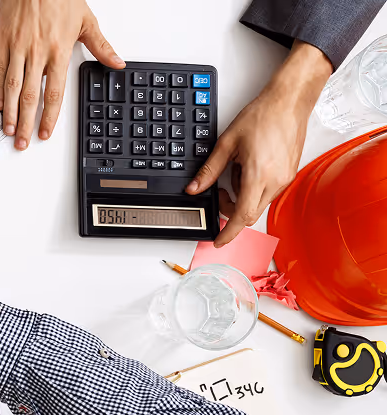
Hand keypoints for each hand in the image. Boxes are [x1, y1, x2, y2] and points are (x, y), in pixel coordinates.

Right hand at [0, 0, 123, 149]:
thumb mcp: (86, 20)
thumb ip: (101, 46)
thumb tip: (116, 63)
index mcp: (59, 51)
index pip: (53, 93)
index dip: (48, 117)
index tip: (44, 133)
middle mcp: (37, 53)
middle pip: (31, 97)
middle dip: (26, 123)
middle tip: (22, 142)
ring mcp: (18, 49)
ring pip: (13, 88)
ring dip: (11, 113)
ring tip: (9, 130)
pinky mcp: (4, 42)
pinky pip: (0, 72)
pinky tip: (0, 105)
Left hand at [186, 41, 332, 246]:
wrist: (289, 102)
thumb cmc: (263, 116)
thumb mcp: (227, 143)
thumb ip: (209, 170)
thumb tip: (195, 188)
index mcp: (259, 176)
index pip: (242, 217)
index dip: (229, 232)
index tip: (218, 240)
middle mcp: (276, 182)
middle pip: (249, 213)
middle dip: (230, 209)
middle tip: (219, 191)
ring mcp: (285, 179)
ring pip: (258, 202)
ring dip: (242, 196)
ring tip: (237, 169)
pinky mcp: (289, 174)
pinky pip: (267, 191)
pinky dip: (253, 187)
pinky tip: (249, 166)